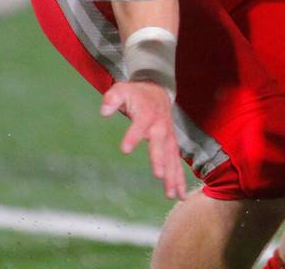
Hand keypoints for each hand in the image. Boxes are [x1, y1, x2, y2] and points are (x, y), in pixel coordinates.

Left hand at [101, 80, 186, 199]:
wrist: (158, 92)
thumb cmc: (136, 94)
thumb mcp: (122, 90)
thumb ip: (112, 98)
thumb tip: (104, 111)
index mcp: (146, 113)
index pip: (139, 125)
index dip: (132, 136)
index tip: (125, 149)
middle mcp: (160, 126)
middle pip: (160, 144)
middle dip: (159, 159)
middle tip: (158, 174)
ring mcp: (168, 136)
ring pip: (172, 157)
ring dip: (172, 175)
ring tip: (171, 195)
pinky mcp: (172, 144)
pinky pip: (177, 162)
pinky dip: (180, 178)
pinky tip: (181, 194)